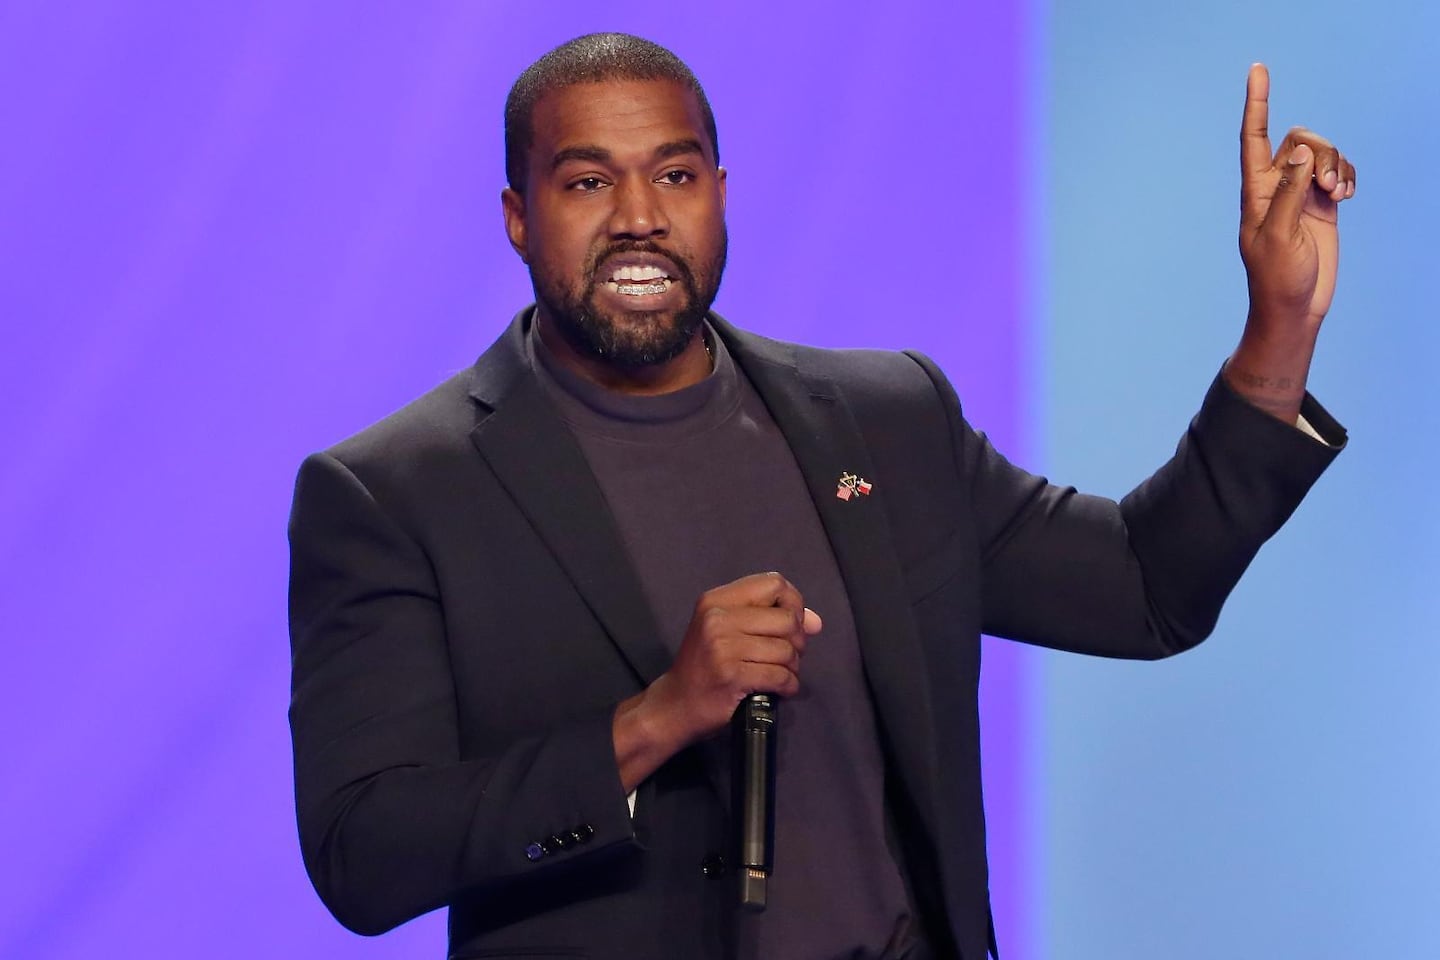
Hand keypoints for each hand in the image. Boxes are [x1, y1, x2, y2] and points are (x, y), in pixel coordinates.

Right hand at [612, 573, 821, 790]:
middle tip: (786, 655)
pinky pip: (781, 676)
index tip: (789, 623)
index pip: (773, 583)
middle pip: (786, 618)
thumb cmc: (704, 666)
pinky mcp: (733, 676)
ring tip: (780, 673)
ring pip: (787, 650)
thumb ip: (770, 618)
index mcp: (716, 600)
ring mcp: (723, 648)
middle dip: (797, 640)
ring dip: (792, 667)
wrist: (675, 705)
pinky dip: (788, 685)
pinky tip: (780, 689)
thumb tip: (815, 622)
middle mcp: (718, 618)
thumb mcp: (726, 630)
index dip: (792, 602)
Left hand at [1226, 63, 1356, 421]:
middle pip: (1299, 140)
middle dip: (1322, 151)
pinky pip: (1338, 171)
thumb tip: (1302, 153)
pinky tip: (1347, 196)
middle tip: (1329, 185)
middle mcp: (1276, 188)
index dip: (1256, 103)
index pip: (1253, 139)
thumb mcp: (1279, 236)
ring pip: (1322, 153)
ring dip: (1338, 165)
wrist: (1294, 308)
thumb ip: (1290, 193)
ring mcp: (1300, 195)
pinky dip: (1348, 175)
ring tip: (1340, 193)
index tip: (1258, 69)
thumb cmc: (1276, 279)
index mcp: (1256, 192)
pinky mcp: (1321, 205)